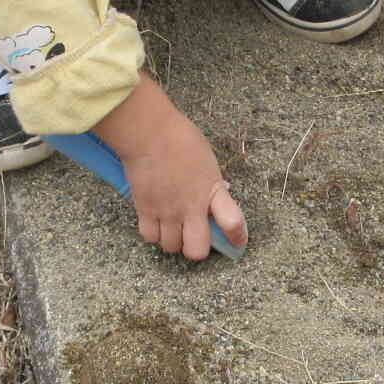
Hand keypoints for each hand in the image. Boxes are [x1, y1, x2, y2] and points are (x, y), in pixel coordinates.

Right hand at [94, 75, 247, 261]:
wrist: (150, 133)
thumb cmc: (180, 139)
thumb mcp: (207, 162)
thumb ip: (212, 184)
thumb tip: (217, 194)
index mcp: (212, 191)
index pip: (232, 223)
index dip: (237, 237)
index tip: (238, 242)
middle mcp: (190, 207)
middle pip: (196, 251)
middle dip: (196, 248)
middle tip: (193, 236)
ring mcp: (167, 211)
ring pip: (171, 246)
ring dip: (173, 240)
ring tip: (172, 226)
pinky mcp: (145, 209)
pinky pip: (150, 236)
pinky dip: (153, 233)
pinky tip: (156, 221)